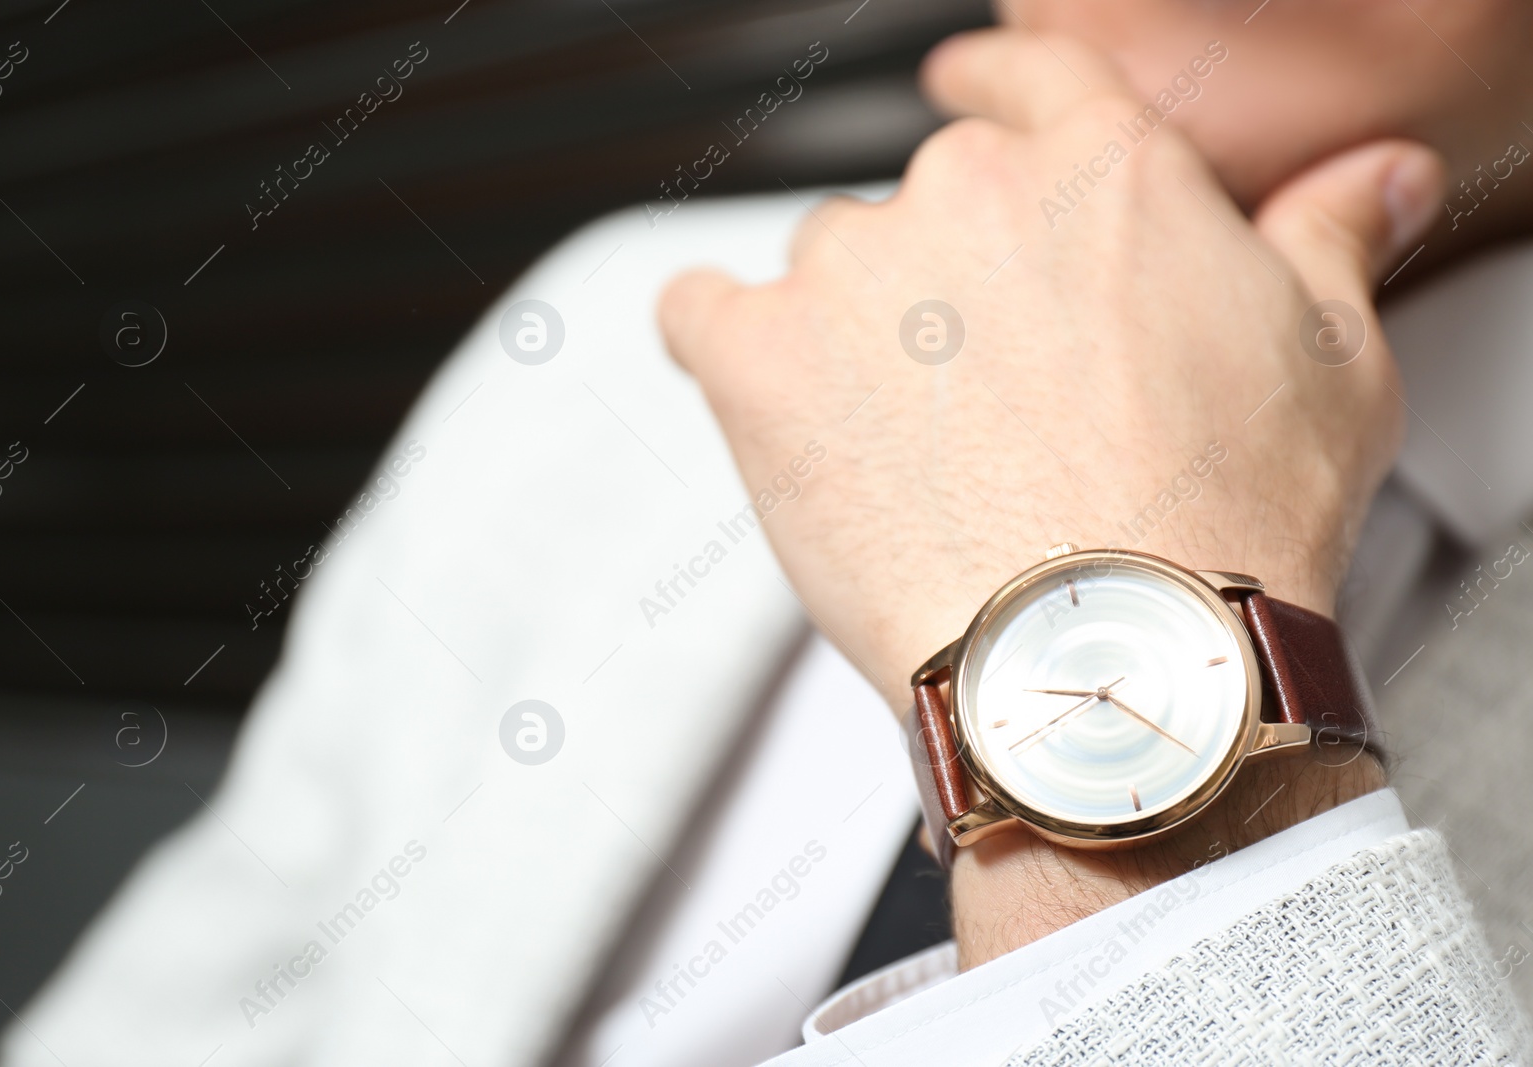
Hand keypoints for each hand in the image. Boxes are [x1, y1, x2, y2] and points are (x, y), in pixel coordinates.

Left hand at [659, 30, 1436, 962]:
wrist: (1104, 657)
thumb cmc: (1219, 527)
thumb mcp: (1333, 362)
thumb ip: (1326, 238)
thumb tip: (1367, 177)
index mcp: (1097, 170)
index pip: (1027, 84)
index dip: (996, 103)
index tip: (972, 115)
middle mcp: (963, 195)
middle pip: (928, 205)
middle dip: (949, 284)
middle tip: (990, 398)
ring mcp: (849, 273)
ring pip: (827, 270)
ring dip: (852, 337)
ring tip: (912, 451)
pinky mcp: (757, 359)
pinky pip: (700, 313)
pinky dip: (724, 349)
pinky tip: (774, 408)